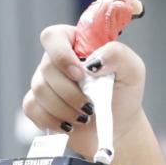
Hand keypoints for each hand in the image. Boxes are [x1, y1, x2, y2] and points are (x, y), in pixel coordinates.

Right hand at [23, 28, 144, 160]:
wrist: (119, 127)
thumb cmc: (125, 95)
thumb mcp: (133, 70)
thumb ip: (118, 55)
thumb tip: (93, 61)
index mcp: (75, 44)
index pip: (53, 37)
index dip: (61, 55)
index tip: (80, 74)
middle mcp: (56, 60)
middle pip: (46, 68)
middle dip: (70, 93)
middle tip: (91, 107)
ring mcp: (45, 82)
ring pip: (39, 91)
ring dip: (65, 109)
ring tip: (85, 117)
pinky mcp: (39, 104)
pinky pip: (32, 109)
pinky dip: (52, 121)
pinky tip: (69, 125)